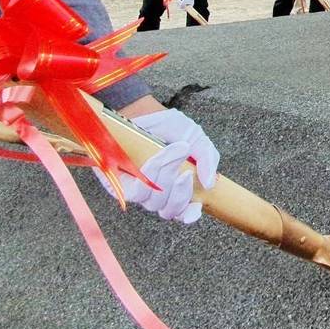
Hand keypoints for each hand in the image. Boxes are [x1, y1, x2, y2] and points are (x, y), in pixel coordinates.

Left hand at [95, 109, 218, 222]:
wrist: (141, 113)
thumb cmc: (167, 128)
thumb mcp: (195, 137)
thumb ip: (207, 158)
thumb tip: (210, 183)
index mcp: (176, 188)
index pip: (183, 212)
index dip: (190, 215)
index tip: (194, 210)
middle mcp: (157, 194)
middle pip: (170, 210)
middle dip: (182, 190)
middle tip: (187, 167)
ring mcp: (138, 191)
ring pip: (155, 201)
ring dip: (167, 175)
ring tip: (175, 150)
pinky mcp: (119, 186)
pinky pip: (137, 193)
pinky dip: (152, 174)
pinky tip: (157, 158)